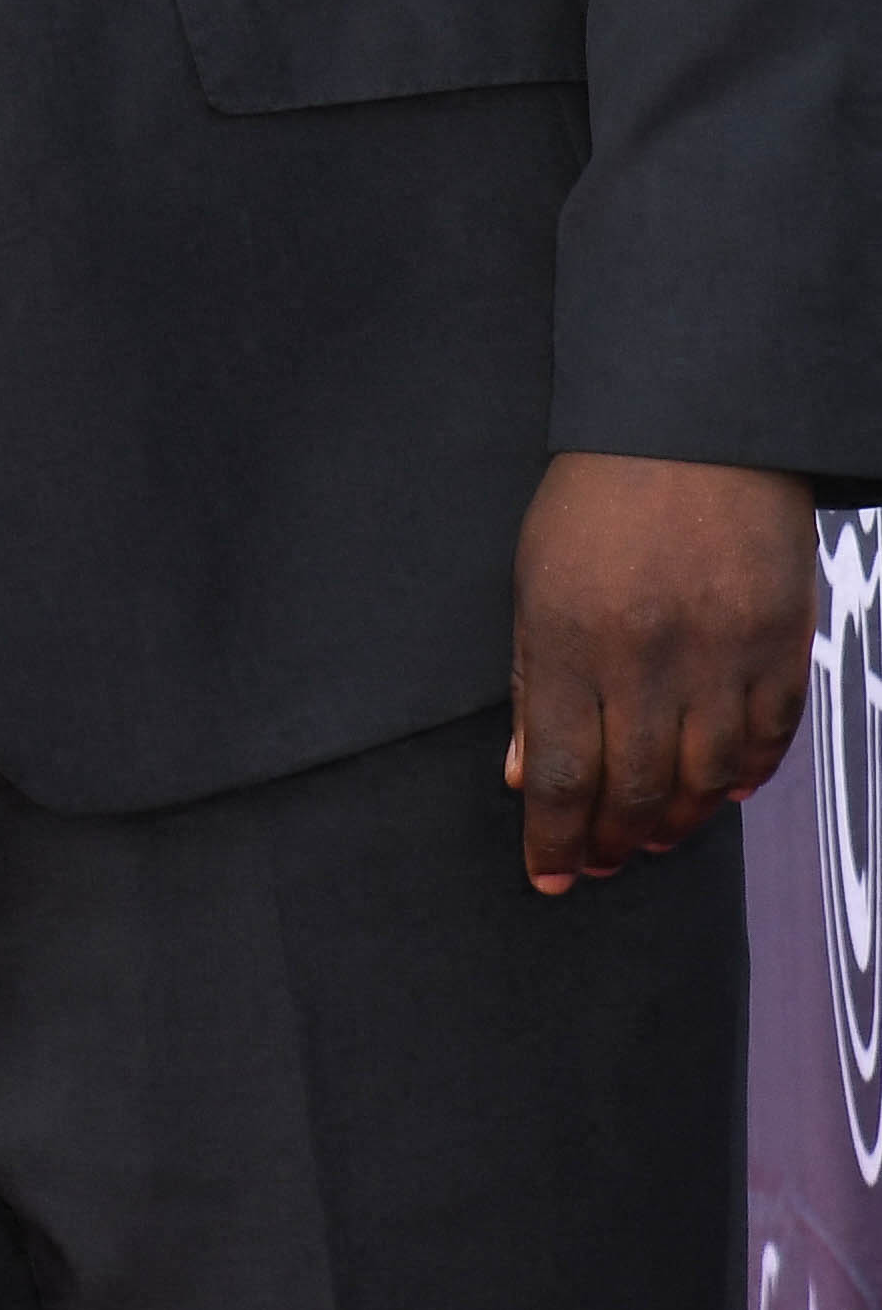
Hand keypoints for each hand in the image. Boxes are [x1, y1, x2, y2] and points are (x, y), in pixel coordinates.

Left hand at [507, 450, 812, 891]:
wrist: (694, 433)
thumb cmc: (597, 504)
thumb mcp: (535, 585)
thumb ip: (536, 686)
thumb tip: (526, 778)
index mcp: (572, 644)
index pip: (562, 775)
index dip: (555, 839)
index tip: (550, 877)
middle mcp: (650, 661)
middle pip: (634, 789)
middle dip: (613, 841)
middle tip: (603, 864)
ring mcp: (724, 657)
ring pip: (705, 778)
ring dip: (677, 821)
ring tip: (652, 838)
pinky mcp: (782, 645)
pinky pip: (767, 737)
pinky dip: (744, 776)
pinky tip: (719, 794)